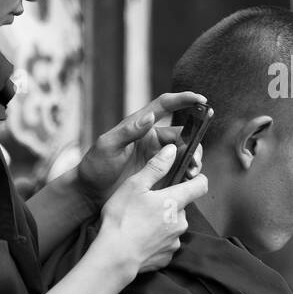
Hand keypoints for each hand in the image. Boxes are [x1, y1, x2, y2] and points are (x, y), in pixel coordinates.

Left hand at [74, 91, 207, 203]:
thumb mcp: (108, 146)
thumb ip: (128, 131)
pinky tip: (188, 181)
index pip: (165, 105)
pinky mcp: (159, 173)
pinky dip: (188, 172)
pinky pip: (180, 169)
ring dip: (193, 159)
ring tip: (192, 171)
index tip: (202, 99)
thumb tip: (150, 117)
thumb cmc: (95, 167)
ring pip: (185, 152)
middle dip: (195, 142)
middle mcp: (152, 138)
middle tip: (196, 159)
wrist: (90, 195)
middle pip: (183, 133)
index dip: (184, 99)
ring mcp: (157, 156)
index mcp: (140, 126)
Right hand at [90, 144, 208, 275]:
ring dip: (162, 221)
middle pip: (182, 206)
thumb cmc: (122, 218)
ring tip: (140, 222)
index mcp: (175, 201)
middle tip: (147, 203)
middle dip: (169, 202)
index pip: (201, 185)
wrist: (114, 257)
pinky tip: (140, 238)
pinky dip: (156, 239)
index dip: (197, 178)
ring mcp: (175, 241)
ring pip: (173, 225)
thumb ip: (156, 166)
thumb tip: (172, 150)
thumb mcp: (135, 185)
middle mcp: (181, 221)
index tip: (188, 176)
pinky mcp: (167, 256)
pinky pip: (166, 243)